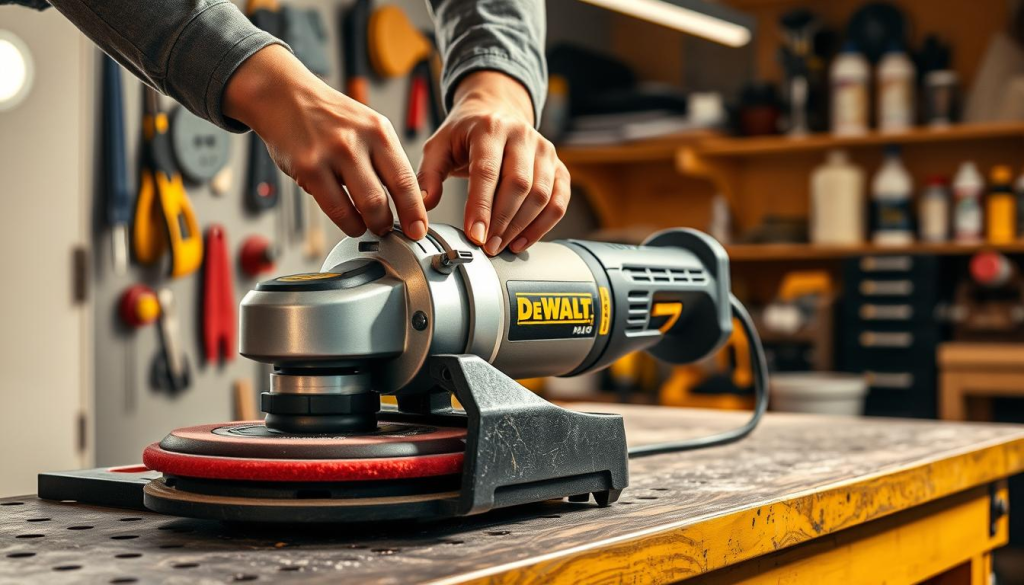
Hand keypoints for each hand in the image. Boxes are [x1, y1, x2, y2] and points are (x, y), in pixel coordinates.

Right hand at [223, 45, 427, 239]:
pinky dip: (346, 222)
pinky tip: (349, 221)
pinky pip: (335, 208)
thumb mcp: (368, 127)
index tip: (418, 230)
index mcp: (380, 131)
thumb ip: (385, 160)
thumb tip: (406, 200)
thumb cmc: (329, 117)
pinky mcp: (309, 167)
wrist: (285, 96)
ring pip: (363, 207)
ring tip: (367, 226)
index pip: (406, 179)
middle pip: (385, 198)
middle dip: (389, 223)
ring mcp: (333, 154)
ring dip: (369, 225)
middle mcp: (358, 141)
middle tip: (387, 229)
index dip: (415, 211)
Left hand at [417, 71, 569, 254]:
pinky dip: (543, 225)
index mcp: (490, 128)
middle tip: (487, 246)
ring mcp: (544, 150)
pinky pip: (559, 200)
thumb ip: (428, 176)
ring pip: (542, 195)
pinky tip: (523, 240)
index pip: (487, 171)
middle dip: (503, 221)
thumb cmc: (466, 133)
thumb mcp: (439, 146)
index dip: (482, 207)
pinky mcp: (558, 166)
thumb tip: (424, 207)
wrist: (497, 111)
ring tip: (501, 246)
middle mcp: (522, 136)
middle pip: (520, 185)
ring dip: (522, 227)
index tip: (475, 235)